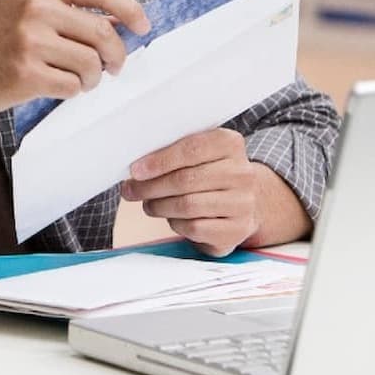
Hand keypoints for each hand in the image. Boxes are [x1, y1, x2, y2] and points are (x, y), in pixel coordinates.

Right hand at [0, 0, 148, 114]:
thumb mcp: (25, 6)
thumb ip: (68, 8)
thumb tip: (122, 23)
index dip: (130, 9)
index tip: (143, 26)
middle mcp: (35, 7)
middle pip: (102, 32)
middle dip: (117, 54)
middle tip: (114, 67)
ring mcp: (29, 41)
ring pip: (91, 63)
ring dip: (93, 77)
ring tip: (80, 80)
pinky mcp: (26, 74)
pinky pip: (73, 86)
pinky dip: (74, 91)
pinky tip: (59, 87)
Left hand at [120, 128, 259, 256]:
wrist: (241, 202)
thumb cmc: (209, 174)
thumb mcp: (198, 155)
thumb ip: (172, 154)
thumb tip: (137, 168)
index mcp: (230, 144)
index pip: (191, 149)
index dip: (159, 161)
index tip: (136, 171)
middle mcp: (242, 173)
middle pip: (186, 179)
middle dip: (151, 187)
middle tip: (131, 190)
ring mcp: (243, 203)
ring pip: (188, 205)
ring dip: (159, 206)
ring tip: (149, 204)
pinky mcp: (237, 230)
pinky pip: (195, 227)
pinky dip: (176, 224)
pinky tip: (172, 218)